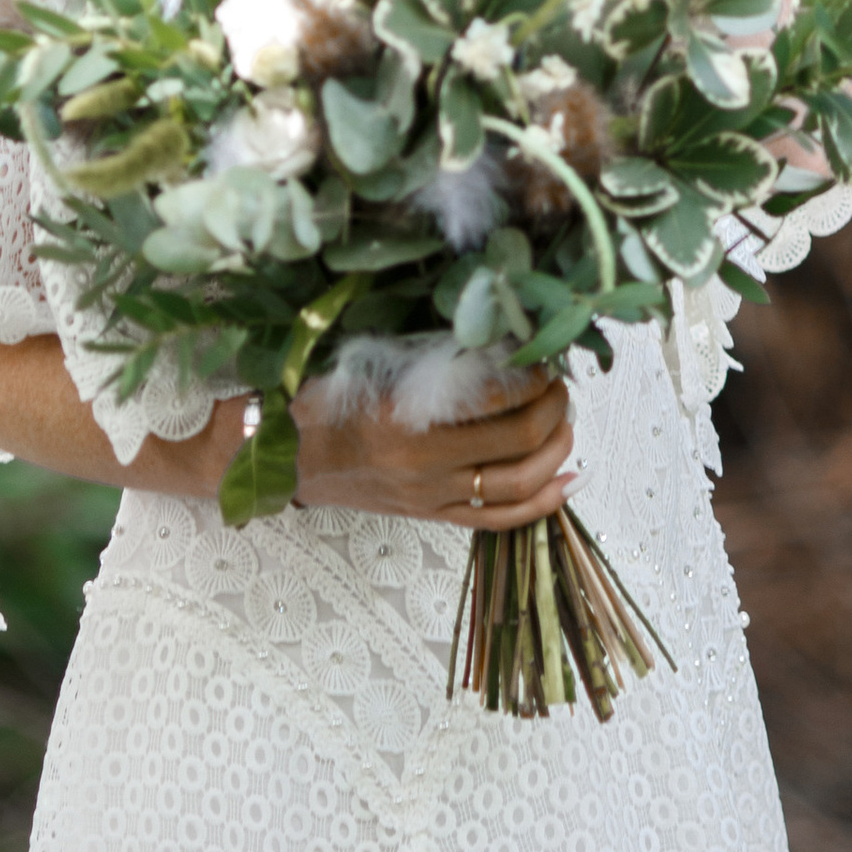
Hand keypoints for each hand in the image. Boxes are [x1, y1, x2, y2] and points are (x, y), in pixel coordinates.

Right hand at [293, 370, 576, 526]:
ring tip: (565, 421)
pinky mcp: (431, 515)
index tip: (539, 353)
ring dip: (557, 449)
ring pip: (519, 482)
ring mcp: (429, 495)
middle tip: (559, 383)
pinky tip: (571, 481)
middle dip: (553, 406)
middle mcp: (422, 463)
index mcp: (404, 417)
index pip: (494, 395)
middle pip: (519, 438)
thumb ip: (422, 353)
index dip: (530, 373)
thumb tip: (491, 333)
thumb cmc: (317, 402)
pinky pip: (498, 518)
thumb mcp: (363, 364)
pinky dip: (543, 503)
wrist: (280, 459)